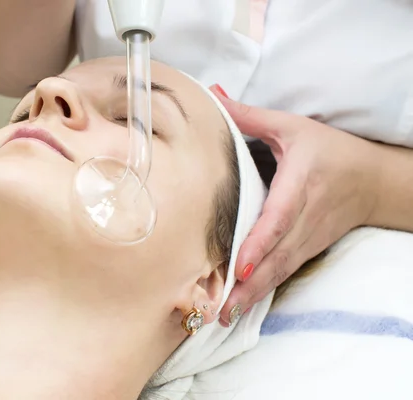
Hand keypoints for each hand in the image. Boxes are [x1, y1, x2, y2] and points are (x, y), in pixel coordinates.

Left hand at [210, 85, 378, 326]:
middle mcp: (305, 216)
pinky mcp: (307, 249)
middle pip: (276, 254)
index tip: (242, 266)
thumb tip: (212, 95)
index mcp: (301, 181)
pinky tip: (241, 306)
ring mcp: (308, 238)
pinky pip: (283, 272)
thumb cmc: (329, 150)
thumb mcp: (292, 126)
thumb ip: (249, 116)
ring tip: (223, 316)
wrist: (372, 180)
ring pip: (279, 269)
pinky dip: (262, 291)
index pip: (280, 216)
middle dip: (249, 284)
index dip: (261, 241)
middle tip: (218, 308)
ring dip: (253, 295)